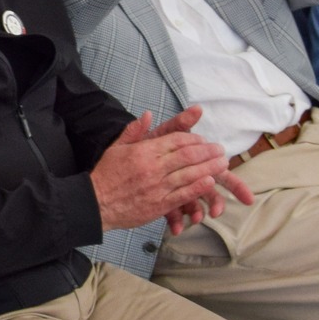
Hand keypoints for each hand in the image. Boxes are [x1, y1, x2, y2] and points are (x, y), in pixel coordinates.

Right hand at [90, 108, 253, 230]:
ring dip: (210, 168)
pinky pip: (184, 194)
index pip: (176, 140)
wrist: (95, 203)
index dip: (194, 139)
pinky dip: (199, 187)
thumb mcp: (116, 147)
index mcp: (144, 151)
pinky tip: (211, 182)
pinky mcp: (159, 204)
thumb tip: (148, 115)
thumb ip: (134, 130)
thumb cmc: (106, 175)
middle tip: (220, 150)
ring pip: (190, 174)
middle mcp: (153, 167)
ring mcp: (158, 186)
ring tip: (223, 164)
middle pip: (188, 156)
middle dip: (208, 152)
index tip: (204, 140)